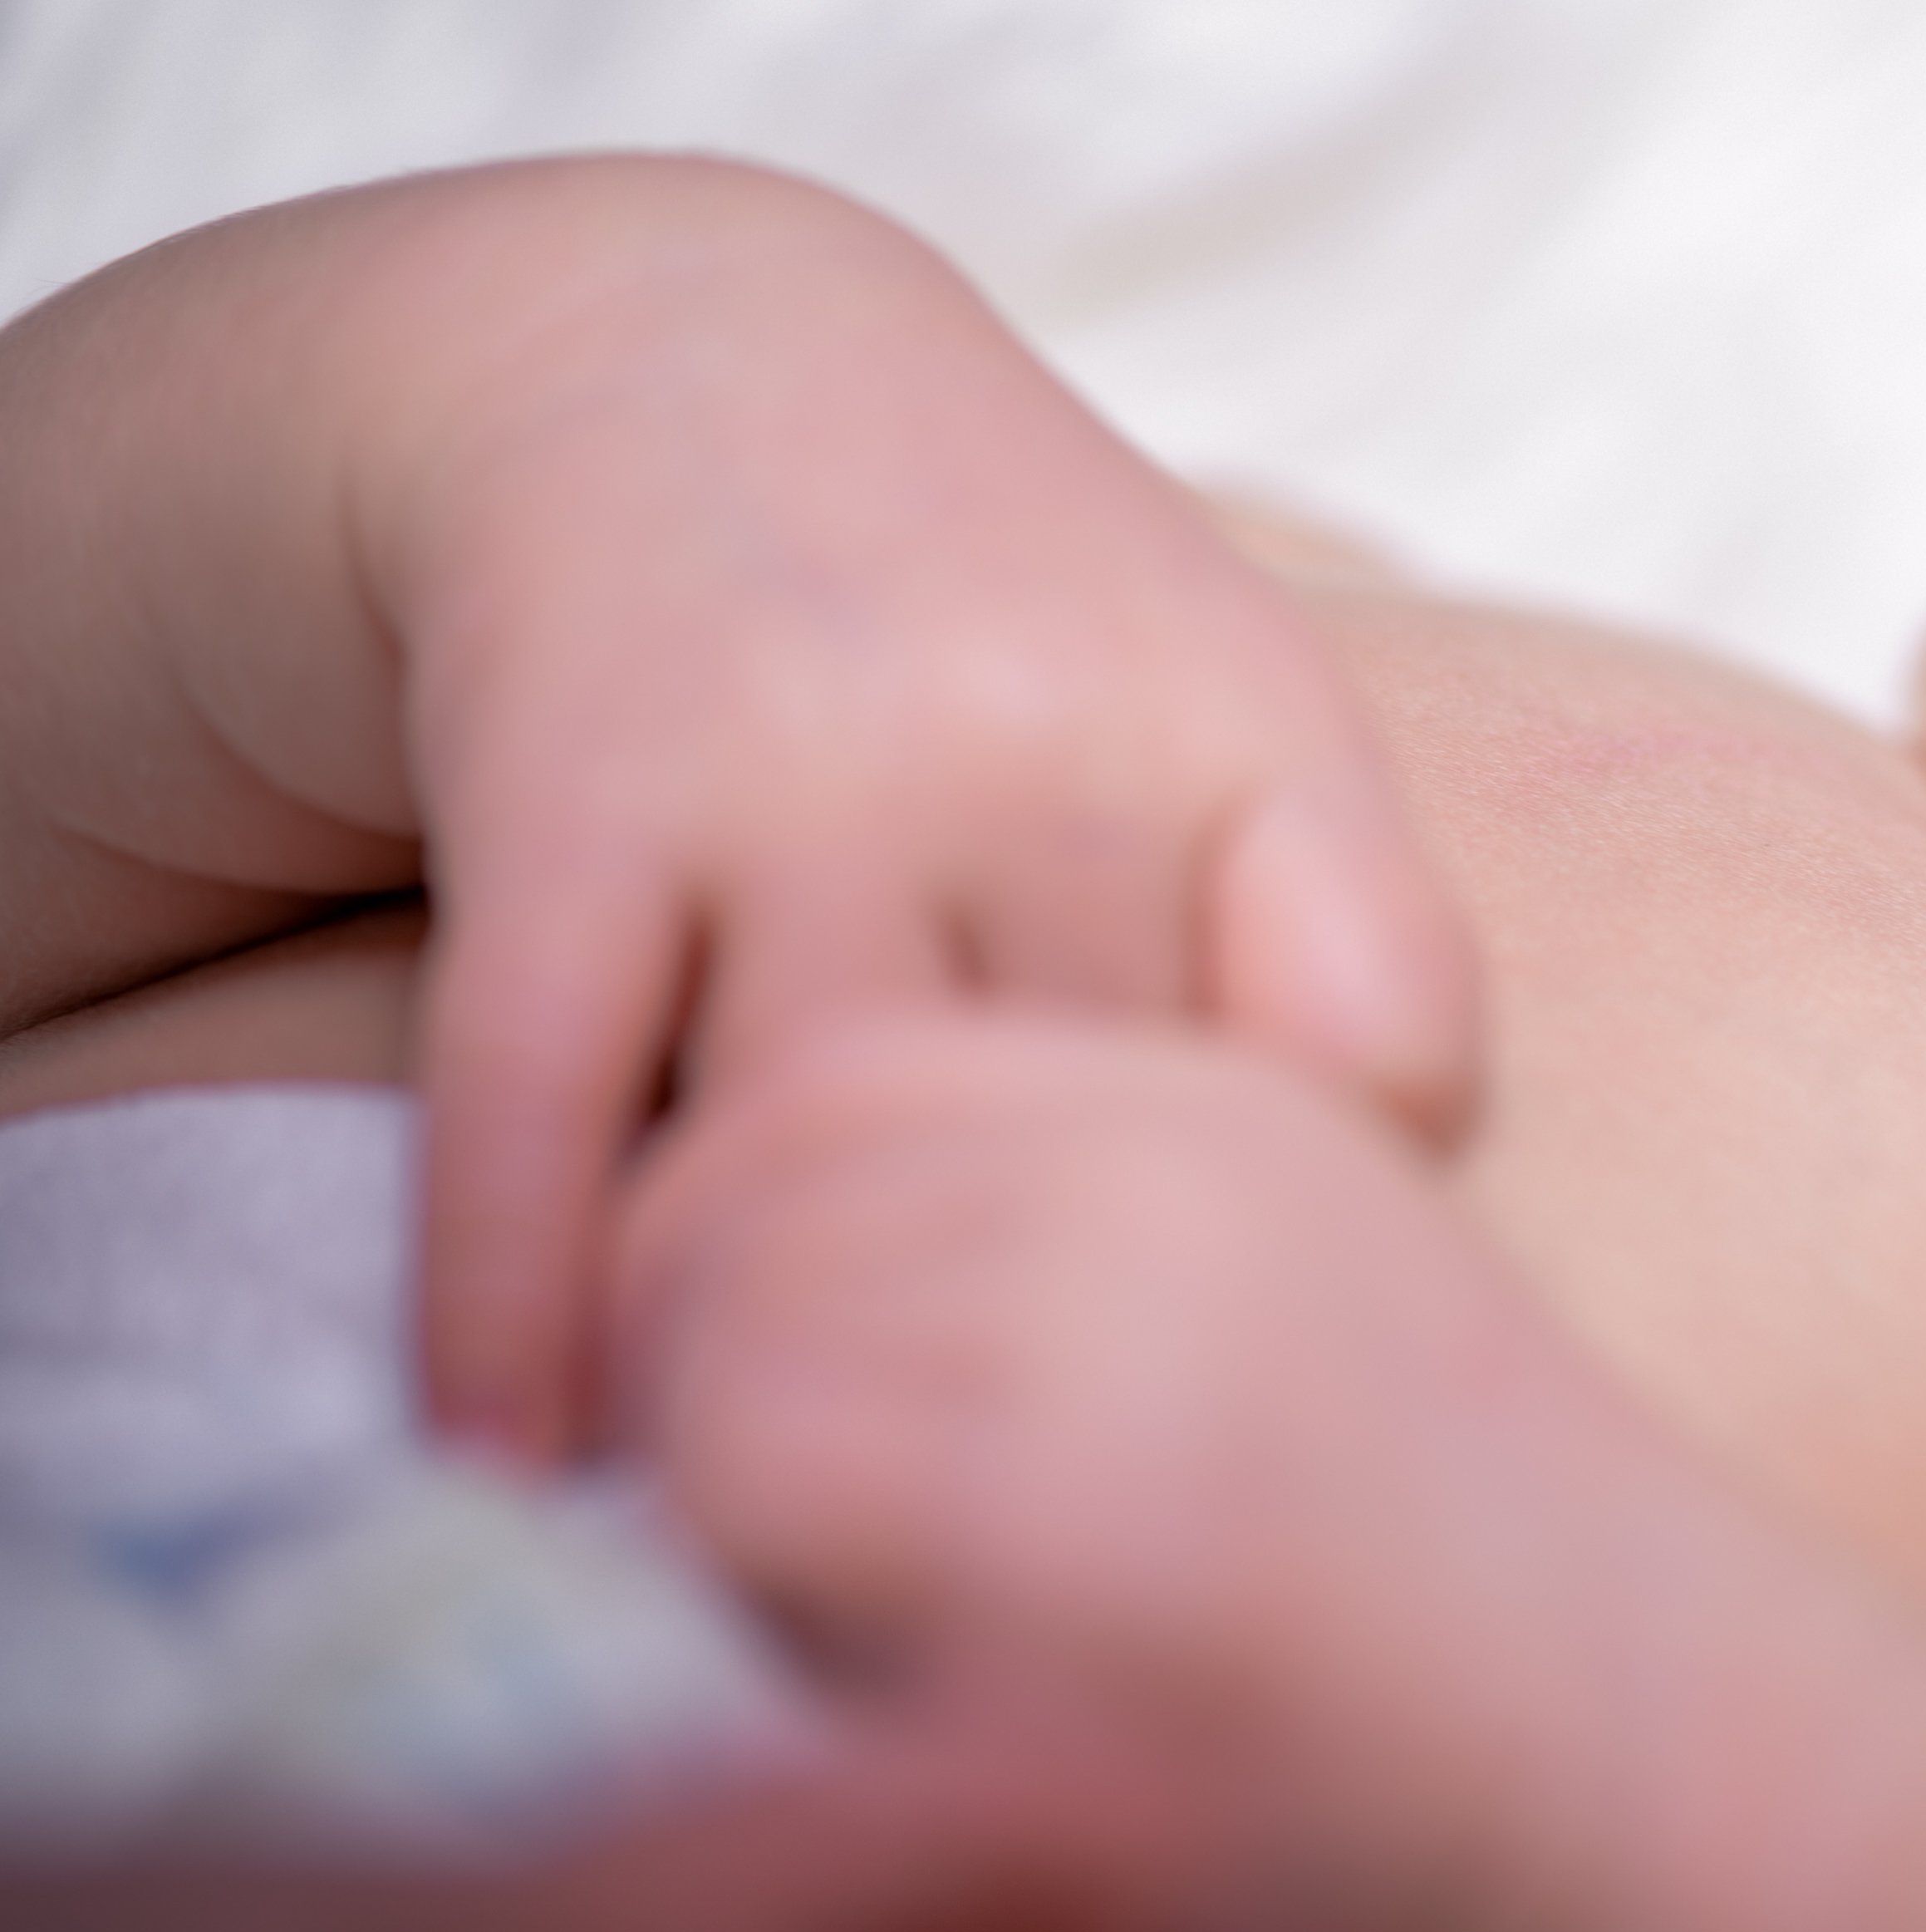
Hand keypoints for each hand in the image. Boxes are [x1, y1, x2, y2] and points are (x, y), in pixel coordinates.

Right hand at [326, 161, 1482, 1449]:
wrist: (667, 348)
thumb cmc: (1001, 615)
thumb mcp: (1222, 717)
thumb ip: (1318, 961)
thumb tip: (1397, 1284)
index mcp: (1260, 739)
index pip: (1397, 1052)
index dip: (1352, 1231)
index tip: (1287, 1375)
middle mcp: (1053, 747)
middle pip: (1088, 1154)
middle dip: (1049, 1363)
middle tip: (1018, 1583)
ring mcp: (804, 764)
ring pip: (822, 1155)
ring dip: (774, 1371)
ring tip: (757, 1548)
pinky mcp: (576, 785)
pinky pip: (550, 1100)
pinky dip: (524, 1306)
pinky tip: (522, 1457)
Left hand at [612, 1005, 1634, 1931]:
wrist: (1671, 1763)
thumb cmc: (1472, 1587)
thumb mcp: (1298, 1306)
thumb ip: (1075, 1242)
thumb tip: (742, 1292)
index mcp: (1223, 1108)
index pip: (835, 1079)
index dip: (722, 1223)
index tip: (739, 1374)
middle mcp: (1165, 1185)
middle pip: (745, 1197)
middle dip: (684, 1368)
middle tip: (746, 1531)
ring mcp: (1124, 1348)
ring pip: (724, 1364)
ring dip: (719, 1506)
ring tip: (836, 1620)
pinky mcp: (1077, 1536)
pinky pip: (763, 1520)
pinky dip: (766, 1617)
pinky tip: (890, 1688)